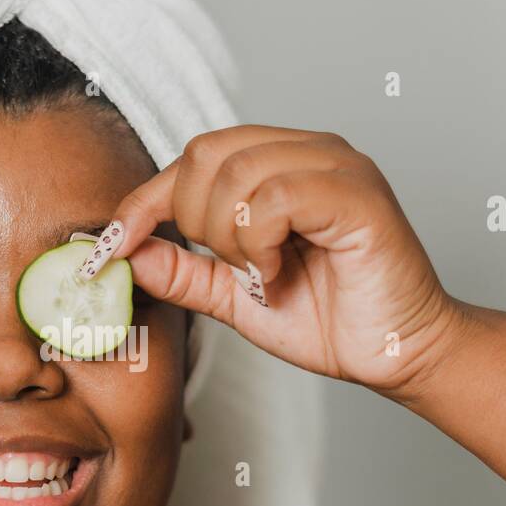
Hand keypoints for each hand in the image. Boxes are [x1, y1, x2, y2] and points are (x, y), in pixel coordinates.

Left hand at [101, 125, 467, 397]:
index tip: (111, 245)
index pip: (194, 156)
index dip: (145, 200)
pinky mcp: (357, 193)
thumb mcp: (235, 297)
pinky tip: (278, 269)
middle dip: (193, 220)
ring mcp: (337, 165)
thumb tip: (127, 251)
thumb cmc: (330, 320)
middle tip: (227, 267)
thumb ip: (184, 270)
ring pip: (237, 172)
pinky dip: (260, 241)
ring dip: (230, 237)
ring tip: (260, 272)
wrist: (394, 354)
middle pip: (206, 153)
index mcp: (281, 164)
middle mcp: (309, 151)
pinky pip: (276, 196)